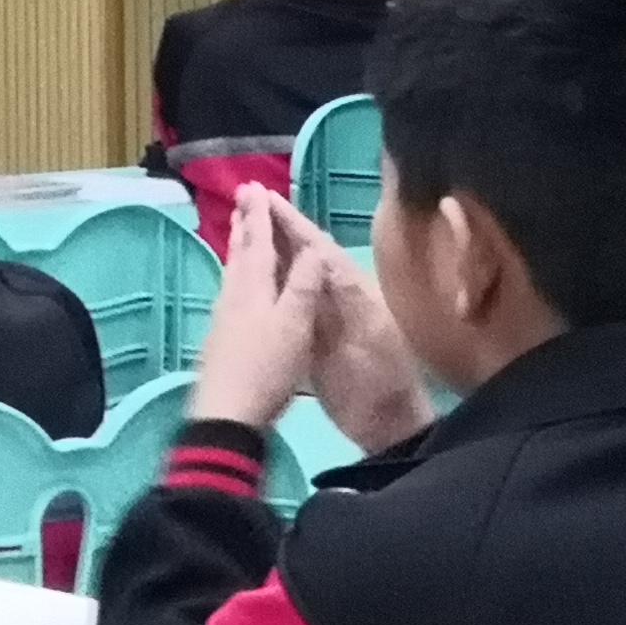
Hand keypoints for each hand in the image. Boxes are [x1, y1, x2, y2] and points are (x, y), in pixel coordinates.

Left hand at [187, 183, 323, 433]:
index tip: (256, 187)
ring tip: (239, 230)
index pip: (258, 242)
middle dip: (245, 224)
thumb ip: (302, 285)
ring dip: (239, 247)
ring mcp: (224, 317)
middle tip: (242, 197)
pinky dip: (238, 274)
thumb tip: (313, 247)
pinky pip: (231, 290)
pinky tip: (238, 286)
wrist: (227, 413)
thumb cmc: (265, 367)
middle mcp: (233, 295)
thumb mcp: (293, 325)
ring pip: (233, 271)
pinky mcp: (221, 337)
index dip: (260, 215)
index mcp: (252, 288)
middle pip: (240, 252)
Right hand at [223, 194, 434, 450]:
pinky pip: (284, 305)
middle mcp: (333, 296)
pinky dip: (266, 288)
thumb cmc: (382, 378)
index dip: (293, 223)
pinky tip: (245, 280)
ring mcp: (320, 318)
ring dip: (268, 252)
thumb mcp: (371, 333)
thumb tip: (322, 254)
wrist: (386, 425)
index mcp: (351, 288)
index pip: (317, 247)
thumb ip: (348, 294)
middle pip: (302, 255)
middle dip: (276, 228)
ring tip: (238, 230)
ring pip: (290, 277)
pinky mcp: (307, 341)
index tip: (266, 199)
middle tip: (245, 202)